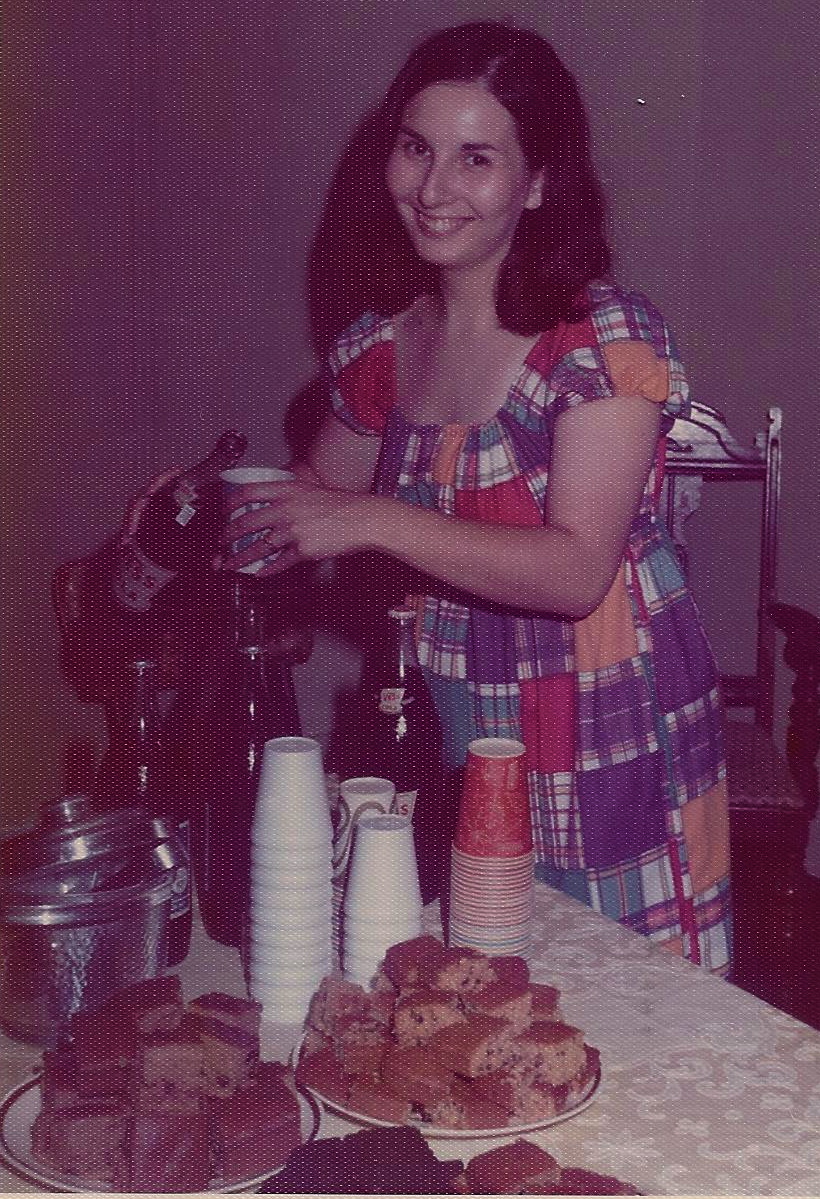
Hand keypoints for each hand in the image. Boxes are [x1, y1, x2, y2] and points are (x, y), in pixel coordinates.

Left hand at [216, 477, 376, 575]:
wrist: (363, 518)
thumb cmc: (341, 504)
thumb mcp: (310, 490)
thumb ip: (289, 496)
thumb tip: (269, 506)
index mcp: (287, 490)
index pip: (247, 492)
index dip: (230, 502)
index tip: (224, 511)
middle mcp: (286, 509)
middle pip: (246, 522)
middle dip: (227, 535)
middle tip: (220, 542)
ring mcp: (293, 531)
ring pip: (257, 547)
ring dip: (239, 558)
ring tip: (230, 564)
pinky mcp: (303, 550)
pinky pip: (278, 563)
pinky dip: (266, 570)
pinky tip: (258, 574)